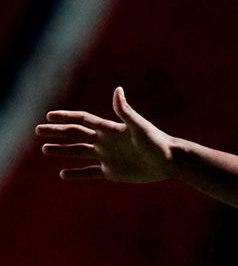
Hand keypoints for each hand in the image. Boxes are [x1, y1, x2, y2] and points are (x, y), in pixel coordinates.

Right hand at [36, 87, 174, 182]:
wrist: (170, 161)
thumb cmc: (157, 142)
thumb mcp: (140, 126)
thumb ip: (125, 111)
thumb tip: (118, 90)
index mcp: (110, 129)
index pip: (83, 120)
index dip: (66, 117)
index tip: (49, 115)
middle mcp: (106, 141)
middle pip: (76, 135)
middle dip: (57, 133)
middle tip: (38, 130)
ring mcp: (108, 157)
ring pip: (79, 153)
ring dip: (62, 151)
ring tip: (45, 150)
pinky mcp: (113, 172)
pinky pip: (90, 173)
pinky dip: (77, 174)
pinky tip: (63, 174)